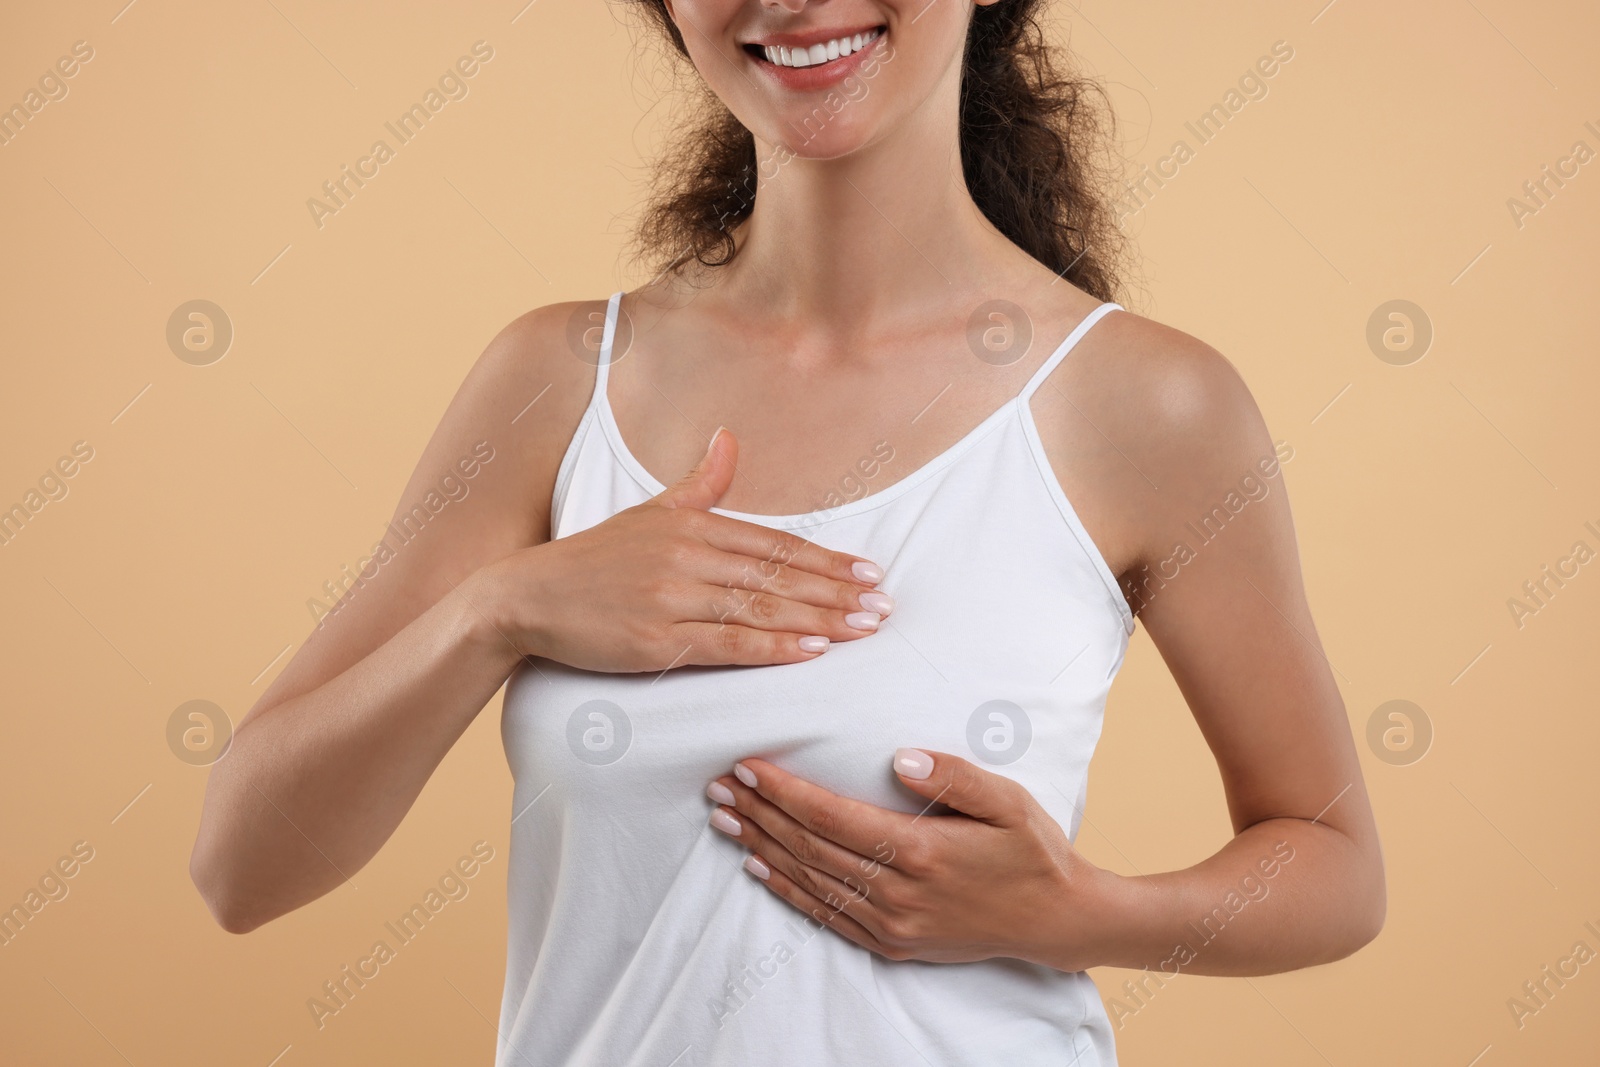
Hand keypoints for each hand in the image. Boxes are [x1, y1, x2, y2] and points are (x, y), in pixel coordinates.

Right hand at [477, 428, 893, 671]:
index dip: (826, 560)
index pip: (774, 544)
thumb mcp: (649, 512)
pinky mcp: (657, 639)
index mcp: (691, 525)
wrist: (526, 598)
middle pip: (777, 576)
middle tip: (883, 606)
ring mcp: (672, 597)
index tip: (869, 573)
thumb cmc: (592, 561)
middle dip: (836, 592)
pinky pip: (728, 642)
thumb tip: (729, 437)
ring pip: (761, 608)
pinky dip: (773, 647)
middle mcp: (687, 556)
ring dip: (818, 620)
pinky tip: (811, 652)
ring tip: (863, 630)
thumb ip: (700, 483)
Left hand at [705, 749, 1115, 970]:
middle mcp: (897, 892)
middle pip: (810, 847)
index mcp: (920, 851)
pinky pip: (827, 915)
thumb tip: (899, 758)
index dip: (785, 792)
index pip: (832, 816)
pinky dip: (788, 891)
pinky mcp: (893, 943)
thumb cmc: (1033, 852)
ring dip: (763, 848)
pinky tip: (761, 869)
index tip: (749, 767)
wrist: (1056, 921)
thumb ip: (954, 776)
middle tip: (719, 786)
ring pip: (810, 881)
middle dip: (760, 814)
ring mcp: (892, 924)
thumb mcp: (1008, 802)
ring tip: (726, 819)